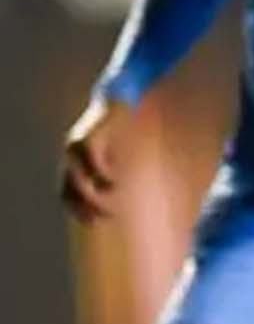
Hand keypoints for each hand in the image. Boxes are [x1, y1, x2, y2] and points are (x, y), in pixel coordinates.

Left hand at [61, 96, 132, 222]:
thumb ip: (107, 172)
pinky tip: (114, 182)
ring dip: (96, 195)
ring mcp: (76, 146)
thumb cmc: (116, 129)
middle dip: (88, 206)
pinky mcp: (90, 138)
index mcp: (70, 162)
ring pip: (80, 180)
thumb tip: (111, 192)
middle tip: (109, 215)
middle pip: (71, 189)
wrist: (117, 100)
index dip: (78, 210)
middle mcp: (69, 156)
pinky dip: (104, 176)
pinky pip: (95, 164)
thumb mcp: (111, 154)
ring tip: (114, 199)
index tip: (95, 223)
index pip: (65, 193)